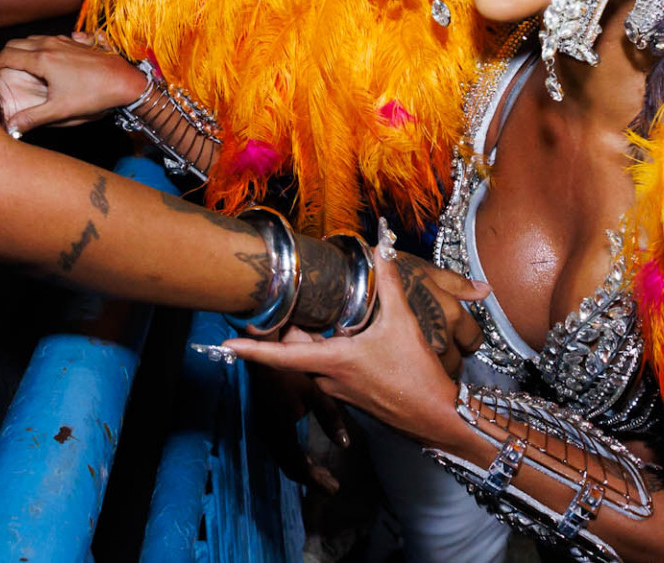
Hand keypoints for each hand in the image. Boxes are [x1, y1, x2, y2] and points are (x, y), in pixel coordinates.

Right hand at [0, 35, 145, 134]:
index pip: (7, 56)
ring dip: (21, 48)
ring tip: (17, 63)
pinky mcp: (75, 42)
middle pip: (17, 44)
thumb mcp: (60, 110)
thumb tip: (10, 126)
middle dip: (3, 55)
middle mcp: (50, 45)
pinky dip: (39, 45)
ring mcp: (64, 41)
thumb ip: (32, 118)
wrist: (123, 80)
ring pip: (33, 38)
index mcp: (42, 60)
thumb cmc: (94, 95)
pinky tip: (44, 55)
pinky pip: (49, 38)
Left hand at [225, 243, 476, 447]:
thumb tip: (380, 247)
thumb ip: (388, 283)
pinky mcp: (350, 393)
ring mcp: (338, 388)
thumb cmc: (416, 374)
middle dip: (282, 328)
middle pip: (294, 350)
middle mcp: (328, 377)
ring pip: (310, 358)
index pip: (281, 357)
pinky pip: (326, 366)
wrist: (437, 416)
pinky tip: (338, 330)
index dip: (251, 349)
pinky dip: (323, 347)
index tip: (226, 342)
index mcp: (332, 361)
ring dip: (304, 337)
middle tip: (271, 301)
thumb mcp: (403, 323)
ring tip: (304, 307)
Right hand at [249, 362, 347, 494]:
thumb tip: (344, 444)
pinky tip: (306, 457)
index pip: (298, 465)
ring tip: (323, 474)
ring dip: (303, 468)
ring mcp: (264, 429)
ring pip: (283, 459)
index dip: (316, 480)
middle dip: (311, 478)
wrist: (262, 351)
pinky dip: (294, 458)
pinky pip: (279, 448)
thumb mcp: (316, 391)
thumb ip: (331, 418)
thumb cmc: (292, 367)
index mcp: (281, 429)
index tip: (335, 488)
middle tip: (332, 485)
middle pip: (289, 467)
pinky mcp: (264, 422)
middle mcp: (269, 434)